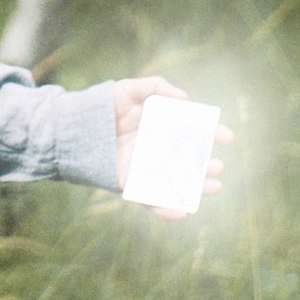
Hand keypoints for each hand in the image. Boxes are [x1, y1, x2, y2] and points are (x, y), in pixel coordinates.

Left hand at [113, 76, 232, 221]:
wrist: (72, 128)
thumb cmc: (101, 107)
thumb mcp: (130, 89)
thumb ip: (157, 87)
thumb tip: (186, 99)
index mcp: (161, 128)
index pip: (193, 133)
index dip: (212, 134)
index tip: (227, 137)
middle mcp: (157, 150)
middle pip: (189, 162)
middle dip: (208, 166)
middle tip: (219, 166)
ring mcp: (145, 169)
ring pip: (177, 183)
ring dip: (196, 188)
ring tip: (214, 187)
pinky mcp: (130, 185)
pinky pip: (151, 200)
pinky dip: (166, 209)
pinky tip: (182, 212)